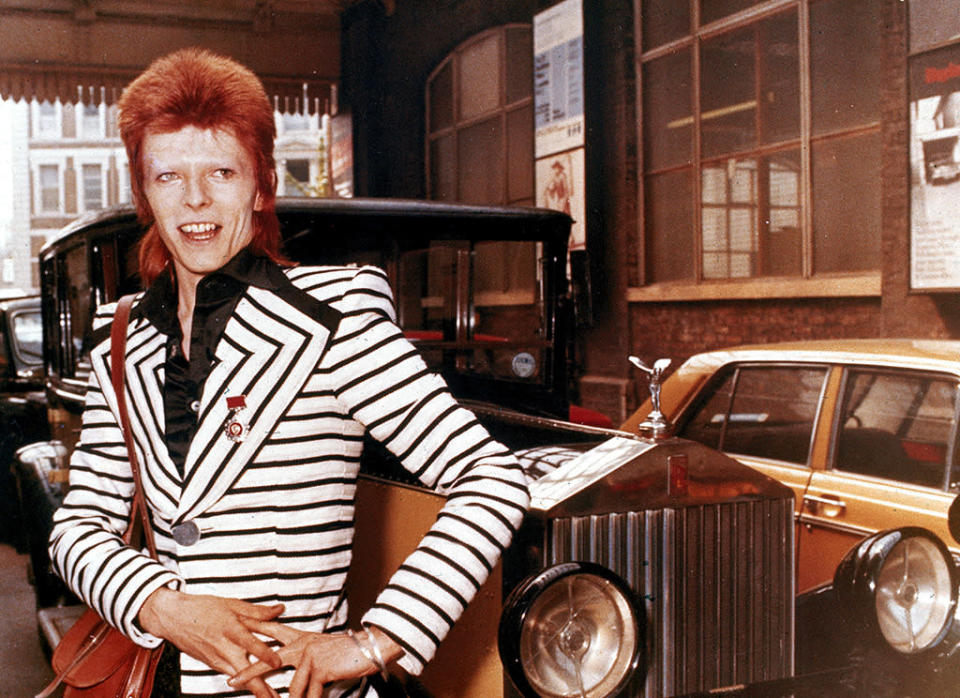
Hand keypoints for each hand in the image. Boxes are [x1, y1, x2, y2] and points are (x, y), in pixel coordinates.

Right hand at [138, 587, 285, 697]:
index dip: (263, 654)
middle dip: (259, 688)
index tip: (277, 663)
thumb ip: (257, 611)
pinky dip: (244, 683)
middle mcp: (223, 648)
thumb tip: (280, 609)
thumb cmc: (203, 608)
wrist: (173, 618)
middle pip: (243, 672)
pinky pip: (231, 675)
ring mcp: (217, 659)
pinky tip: (256, 689)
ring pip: (238, 679)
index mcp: (230, 629)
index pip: (249, 644)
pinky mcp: (212, 665)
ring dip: (254, 689)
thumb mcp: (231, 604)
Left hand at [229, 621, 402, 697]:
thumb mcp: (322, 648)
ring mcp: (310, 656)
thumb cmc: (347, 650)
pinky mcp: (320, 668)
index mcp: (301, 638)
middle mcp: (302, 644)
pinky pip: (308, 692)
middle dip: (248, 672)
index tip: (234, 627)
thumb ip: (305, 653)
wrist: (370, 646)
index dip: (252, 628)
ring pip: (291, 686)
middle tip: (230, 681)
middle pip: (267, 659)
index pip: (272, 630)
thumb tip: (292, 665)